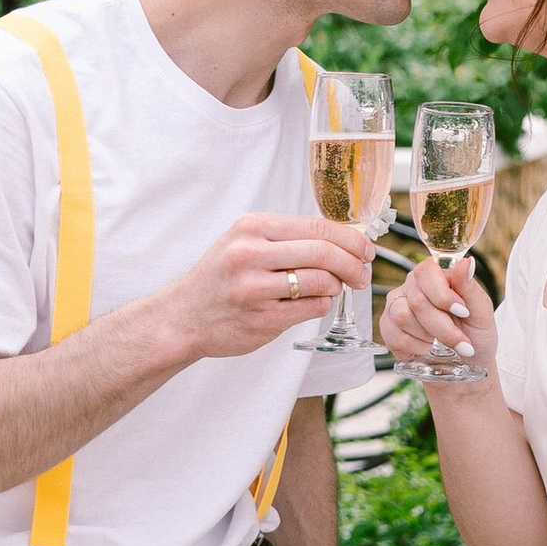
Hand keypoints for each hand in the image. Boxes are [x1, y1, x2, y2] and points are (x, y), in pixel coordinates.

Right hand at [167, 212, 371, 362]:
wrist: (182, 317)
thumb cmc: (219, 278)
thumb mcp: (243, 241)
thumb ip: (285, 237)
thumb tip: (343, 238)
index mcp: (251, 227)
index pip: (317, 226)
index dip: (350, 239)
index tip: (365, 249)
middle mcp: (250, 254)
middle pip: (324, 252)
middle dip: (354, 264)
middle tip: (362, 274)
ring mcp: (255, 288)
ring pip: (321, 282)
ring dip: (337, 286)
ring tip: (333, 288)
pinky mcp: (262, 318)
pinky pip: (311, 308)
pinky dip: (321, 304)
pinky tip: (313, 303)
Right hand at [379, 250, 499, 384]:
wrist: (465, 367)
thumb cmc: (475, 337)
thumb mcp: (482, 314)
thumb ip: (471, 288)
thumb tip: (466, 263)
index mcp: (437, 275)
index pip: (427, 271)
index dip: (442, 295)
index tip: (462, 312)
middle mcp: (414, 285)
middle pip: (418, 300)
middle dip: (443, 327)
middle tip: (461, 343)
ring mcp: (397, 304)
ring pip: (403, 316)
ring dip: (429, 337)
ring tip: (443, 344)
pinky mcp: (387, 326)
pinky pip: (395, 335)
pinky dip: (416, 347)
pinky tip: (427, 349)